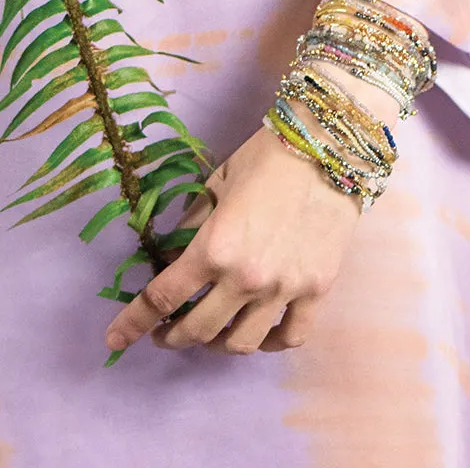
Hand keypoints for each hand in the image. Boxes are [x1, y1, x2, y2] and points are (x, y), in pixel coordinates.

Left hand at [104, 67, 399, 355]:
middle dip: (173, 336)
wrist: (329, 148)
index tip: (116, 340)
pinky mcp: (317, 289)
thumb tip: (176, 254)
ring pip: (241, 343)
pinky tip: (263, 334)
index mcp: (214, 247)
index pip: (162, 299)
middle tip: (168, 332)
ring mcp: (285, 288)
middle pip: (198, 330)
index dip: (133, 323)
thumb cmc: (268, 157)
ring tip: (216, 333)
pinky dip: (272, 343)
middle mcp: (246, 277)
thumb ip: (193, 224)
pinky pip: (292, 336)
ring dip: (218, 344)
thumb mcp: (217, 183)